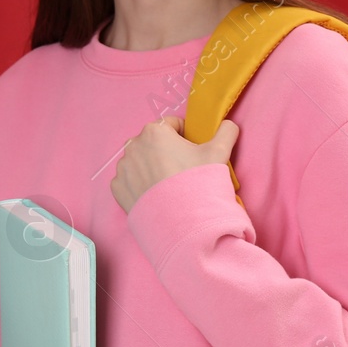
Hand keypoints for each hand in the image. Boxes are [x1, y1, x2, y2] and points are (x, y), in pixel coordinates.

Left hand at [110, 116, 238, 213]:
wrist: (181, 222)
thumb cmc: (198, 182)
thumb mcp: (218, 153)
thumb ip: (225, 132)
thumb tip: (230, 124)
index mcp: (154, 132)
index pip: (171, 125)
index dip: (184, 137)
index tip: (192, 152)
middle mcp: (133, 146)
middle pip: (154, 143)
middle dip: (166, 152)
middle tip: (182, 171)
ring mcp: (123, 168)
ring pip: (140, 161)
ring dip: (151, 167)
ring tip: (169, 185)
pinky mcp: (117, 188)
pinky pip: (130, 180)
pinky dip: (141, 185)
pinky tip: (156, 195)